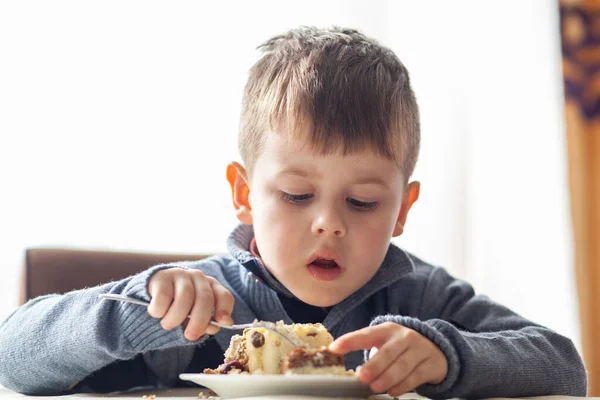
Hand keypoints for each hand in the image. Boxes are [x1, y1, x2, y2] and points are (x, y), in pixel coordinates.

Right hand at [147, 268, 233, 340]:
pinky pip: (163, 296)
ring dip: (176, 316)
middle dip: (199, 320)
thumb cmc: (178, 309)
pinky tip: (157, 314)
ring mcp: (180, 274)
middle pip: (205, 298)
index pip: (224, 296)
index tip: (220, 322)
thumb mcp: (194, 317)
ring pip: (185, 297)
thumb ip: (206, 322)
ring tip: (168, 325)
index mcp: (211, 287)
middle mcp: (198, 277)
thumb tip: (215, 326)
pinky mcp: (162, 277)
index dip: (224, 310)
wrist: (152, 295)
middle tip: (190, 335)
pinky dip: (160, 310)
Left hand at [329, 322, 447, 396]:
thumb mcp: (385, 342)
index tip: (334, 348)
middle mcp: (403, 337)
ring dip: (387, 378)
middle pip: (387, 352)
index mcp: (386, 330)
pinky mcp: (430, 364)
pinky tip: (393, 391)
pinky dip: (402, 386)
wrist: (436, 349)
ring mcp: (419, 349)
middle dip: (374, 365)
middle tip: (362, 377)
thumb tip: (342, 361)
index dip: (350, 341)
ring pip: (401, 366)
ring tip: (375, 387)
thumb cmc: (400, 348)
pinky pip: (415, 376)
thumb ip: (367, 349)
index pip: (366, 334)